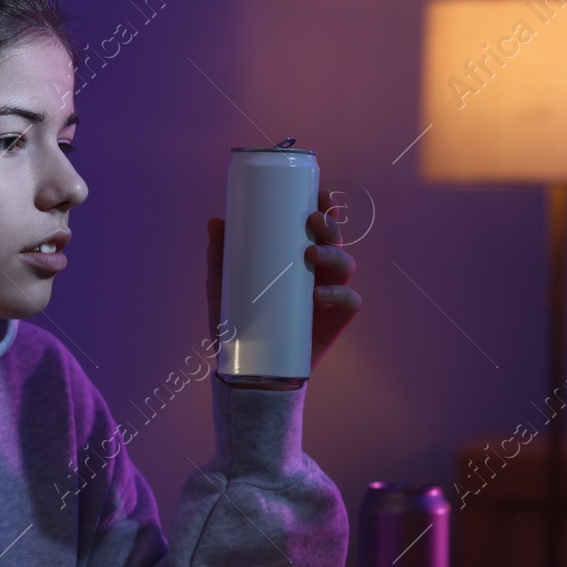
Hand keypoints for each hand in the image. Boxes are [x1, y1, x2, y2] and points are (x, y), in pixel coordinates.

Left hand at [206, 188, 361, 377]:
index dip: (326, 210)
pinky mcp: (334, 322)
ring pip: (346, 266)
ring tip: (312, 255)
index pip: (318, 230)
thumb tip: (215, 222)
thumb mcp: (224, 288)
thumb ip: (220, 257)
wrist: (248, 371)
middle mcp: (317, 274)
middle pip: (336, 242)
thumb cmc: (239, 324)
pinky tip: (319, 293)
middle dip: (331, 226)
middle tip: (313, 222)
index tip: (320, 196)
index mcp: (296, 260)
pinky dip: (340, 294)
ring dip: (335, 255)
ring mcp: (328, 297)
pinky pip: (350, 302)